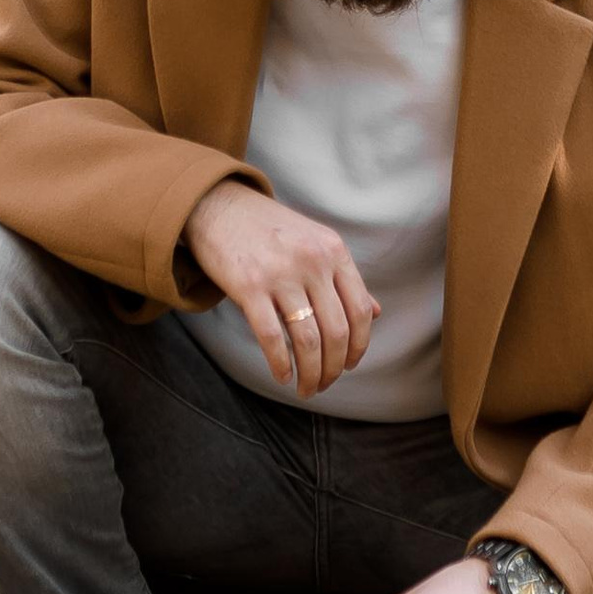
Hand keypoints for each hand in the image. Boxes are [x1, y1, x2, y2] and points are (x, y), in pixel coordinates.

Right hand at [182, 179, 374, 397]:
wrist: (218, 205)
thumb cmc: (269, 228)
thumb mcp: (315, 242)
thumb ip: (344, 277)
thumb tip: (374, 313)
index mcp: (333, 251)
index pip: (359, 310)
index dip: (359, 346)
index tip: (350, 365)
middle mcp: (312, 261)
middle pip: (336, 331)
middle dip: (333, 368)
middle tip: (324, 384)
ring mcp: (281, 273)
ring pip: (307, 339)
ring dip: (310, 373)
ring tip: (306, 388)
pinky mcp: (249, 286)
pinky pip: (272, 337)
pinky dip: (280, 364)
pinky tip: (282, 375)